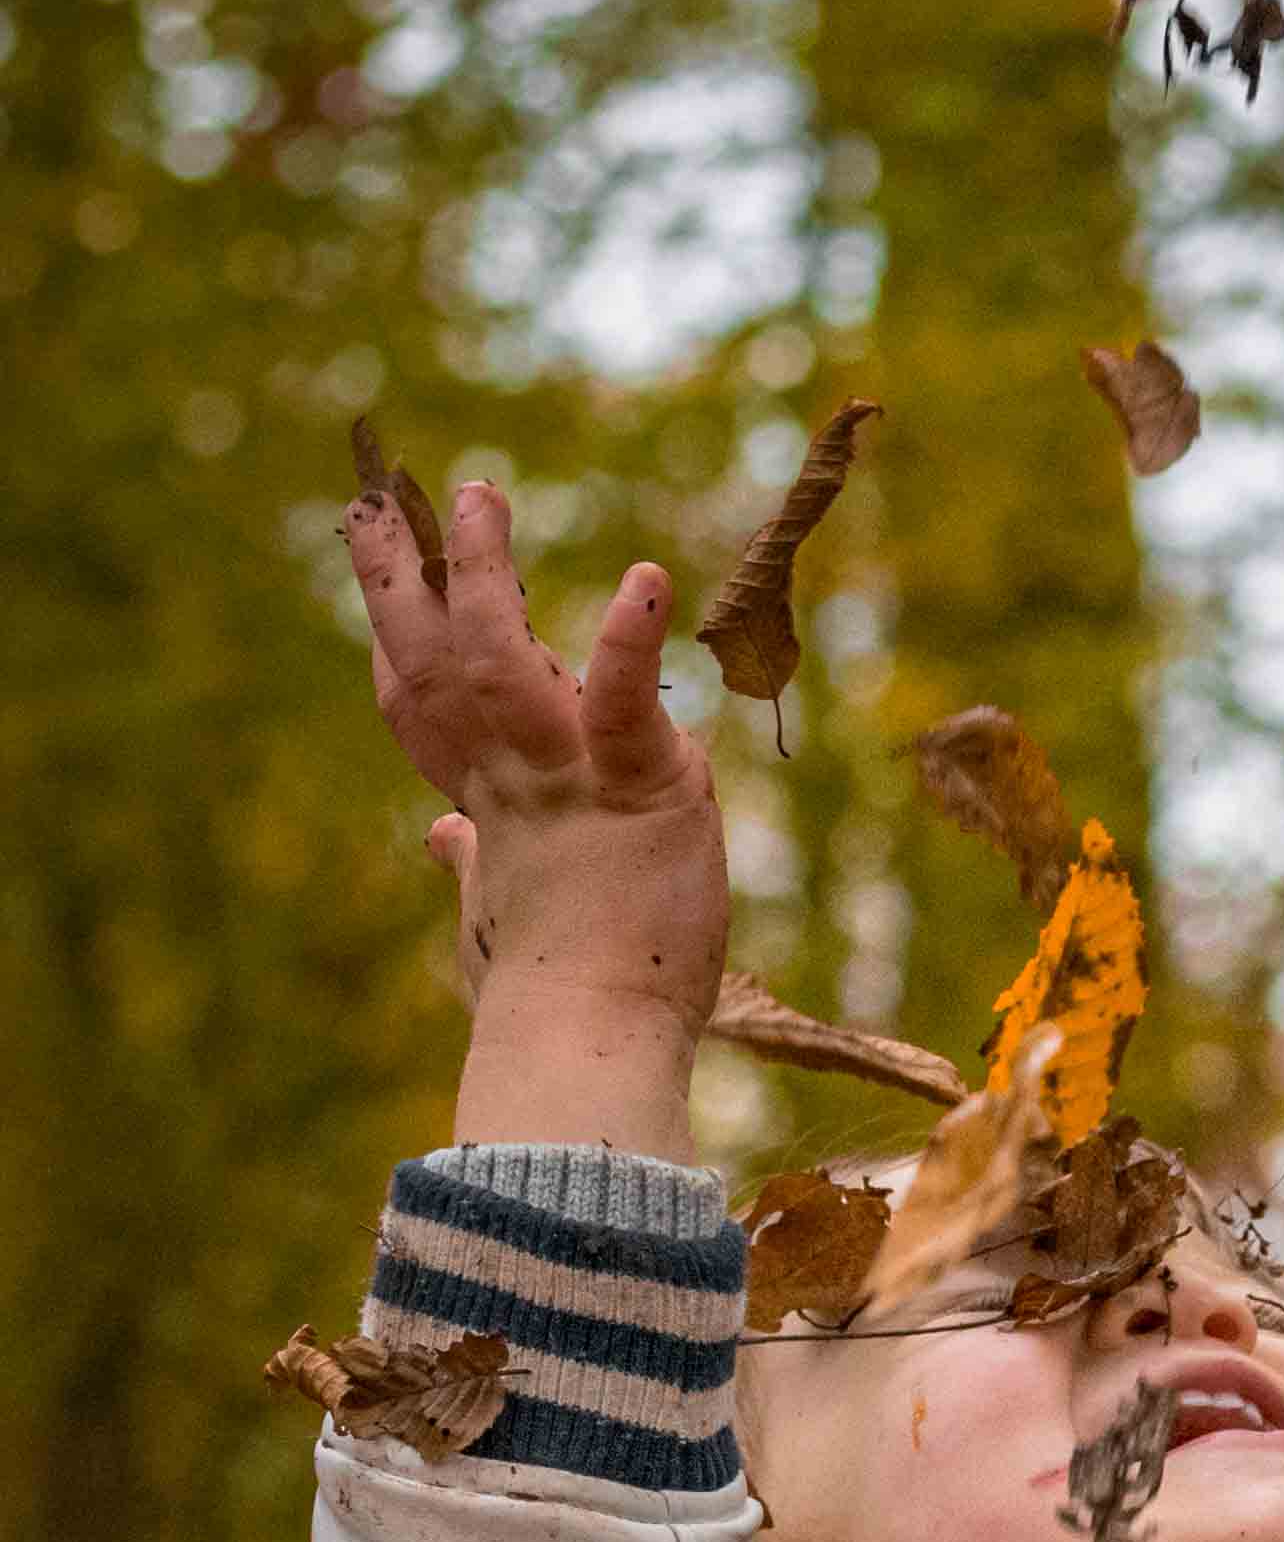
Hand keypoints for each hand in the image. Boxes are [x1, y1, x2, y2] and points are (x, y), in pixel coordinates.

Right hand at [345, 477, 727, 1065]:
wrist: (587, 1046)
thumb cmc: (551, 1001)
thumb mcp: (500, 921)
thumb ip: (475, 864)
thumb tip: (446, 837)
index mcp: (490, 811)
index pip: (425, 712)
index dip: (398, 644)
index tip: (380, 581)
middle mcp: (514, 782)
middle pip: (439, 664)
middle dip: (403, 580)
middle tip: (383, 500)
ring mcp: (567, 780)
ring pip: (504, 658)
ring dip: (484, 574)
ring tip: (476, 495)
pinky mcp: (639, 788)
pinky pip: (626, 702)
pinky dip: (631, 640)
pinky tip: (646, 581)